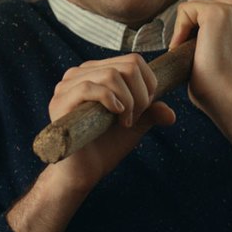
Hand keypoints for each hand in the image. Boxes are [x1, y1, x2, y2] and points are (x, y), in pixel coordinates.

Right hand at [47, 54, 175, 191]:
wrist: (84, 172)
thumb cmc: (106, 146)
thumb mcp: (135, 124)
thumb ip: (151, 112)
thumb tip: (171, 114)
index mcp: (96, 72)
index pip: (132, 60)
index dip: (148, 84)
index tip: (144, 109)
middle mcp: (80, 73)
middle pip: (127, 66)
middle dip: (140, 95)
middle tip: (135, 118)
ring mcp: (67, 85)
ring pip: (111, 75)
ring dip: (128, 101)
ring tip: (126, 122)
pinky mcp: (60, 101)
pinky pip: (89, 87)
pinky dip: (110, 101)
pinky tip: (116, 116)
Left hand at [169, 0, 231, 208]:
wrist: (230, 105)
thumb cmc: (225, 96)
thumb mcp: (225, 65)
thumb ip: (218, 48)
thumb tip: (205, 59)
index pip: (225, 8)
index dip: (208, 27)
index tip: (202, 51)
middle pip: (208, 4)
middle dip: (195, 27)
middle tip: (194, 58)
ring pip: (195, 8)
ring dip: (187, 32)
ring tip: (193, 60)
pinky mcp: (218, 14)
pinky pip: (186, 12)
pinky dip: (180, 33)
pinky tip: (189, 56)